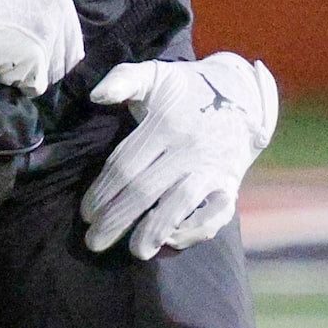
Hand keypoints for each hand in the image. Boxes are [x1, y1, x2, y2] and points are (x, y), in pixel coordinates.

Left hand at [80, 52, 278, 257]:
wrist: (241, 96)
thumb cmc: (186, 89)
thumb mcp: (154, 75)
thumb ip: (123, 79)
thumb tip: (96, 95)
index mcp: (164, 124)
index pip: (125, 165)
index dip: (102, 190)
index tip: (86, 212)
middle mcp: (188, 149)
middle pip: (145, 189)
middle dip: (117, 218)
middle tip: (94, 240)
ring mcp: (211, 169)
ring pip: (179, 204)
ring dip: (154, 230)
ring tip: (134, 251)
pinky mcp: (230, 186)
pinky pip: (217, 215)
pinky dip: (196, 230)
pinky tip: (172, 241)